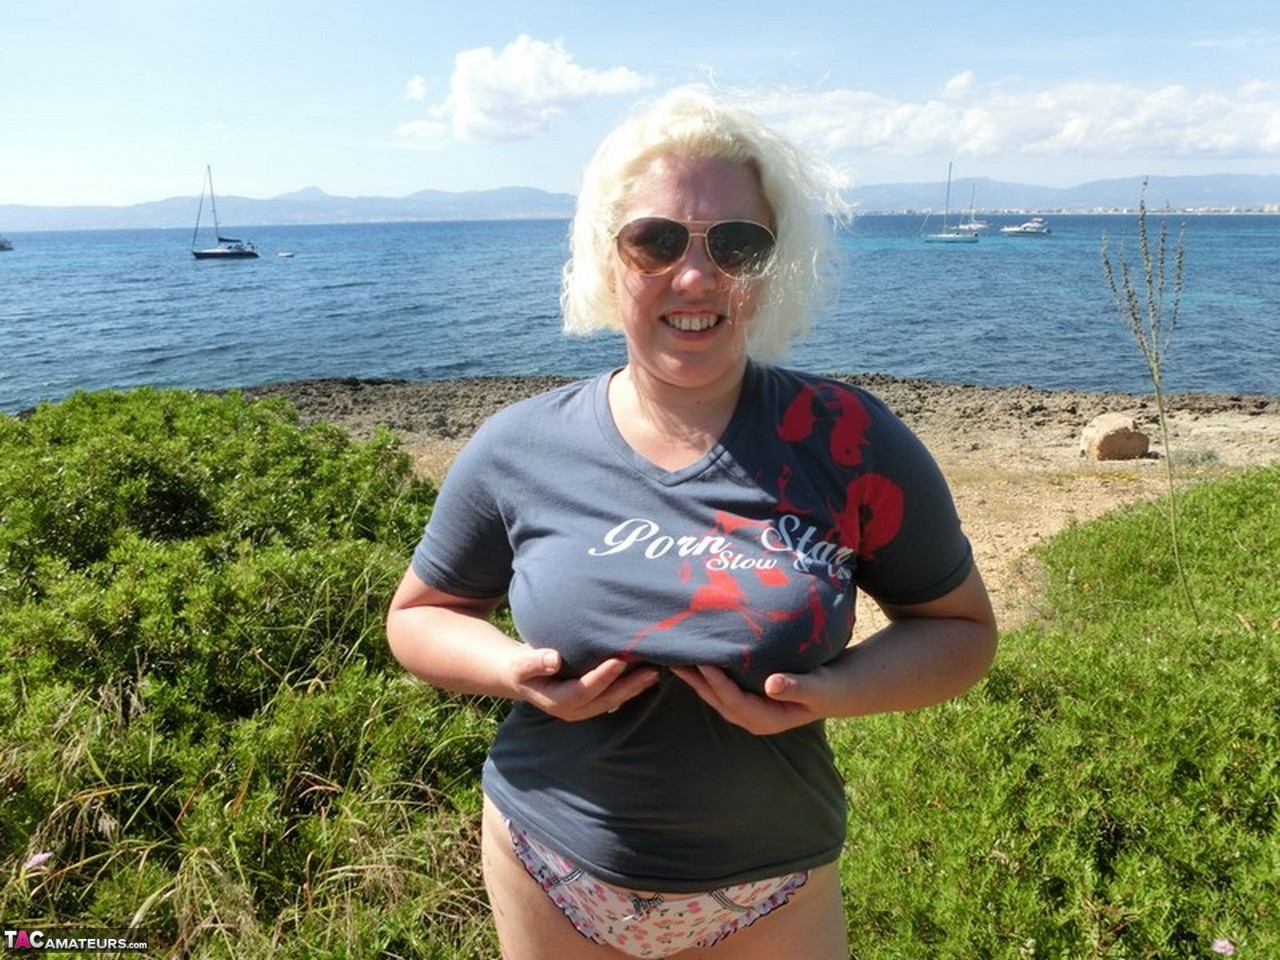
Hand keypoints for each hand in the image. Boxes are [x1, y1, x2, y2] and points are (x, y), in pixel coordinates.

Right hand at [510, 648, 659, 721]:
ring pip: (614, 700)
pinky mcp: (592, 702)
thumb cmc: (521, 666)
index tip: (619, 660)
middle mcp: (574, 710)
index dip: (602, 676)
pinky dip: (631, 686)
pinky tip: (647, 675)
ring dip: (636, 688)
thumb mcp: (521, 663)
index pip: (584, 690)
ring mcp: (584, 708)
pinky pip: (614, 695)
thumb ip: (534, 661)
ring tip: (656, 672)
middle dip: (630, 686)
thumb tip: (553, 659)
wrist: (520, 676)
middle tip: (652, 669)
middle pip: (606, 699)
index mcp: (557, 702)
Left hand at [670, 665, 827, 735]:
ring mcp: (749, 710)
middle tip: (675, 658)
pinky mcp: (749, 698)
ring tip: (676, 657)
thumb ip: (796, 686)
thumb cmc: (829, 687)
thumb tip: (772, 684)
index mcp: (767, 719)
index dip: (717, 682)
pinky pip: (722, 688)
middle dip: (696, 681)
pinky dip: (707, 675)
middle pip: (717, 700)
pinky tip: (696, 660)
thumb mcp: (817, 687)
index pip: (734, 701)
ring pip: (715, 695)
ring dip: (696, 679)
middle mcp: (753, 718)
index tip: (703, 661)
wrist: (838, 689)